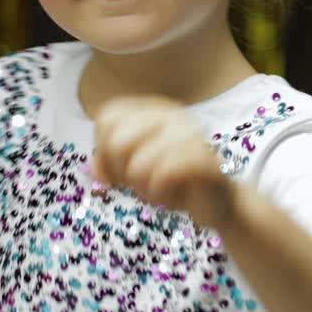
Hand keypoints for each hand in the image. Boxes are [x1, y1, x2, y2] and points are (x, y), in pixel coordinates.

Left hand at [91, 96, 236, 228]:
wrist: (216, 203)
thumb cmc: (172, 181)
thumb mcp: (132, 170)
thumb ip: (108, 161)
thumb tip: (95, 169)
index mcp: (153, 108)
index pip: (107, 117)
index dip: (103, 149)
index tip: (120, 169)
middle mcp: (171, 114)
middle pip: (117, 140)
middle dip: (122, 171)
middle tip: (143, 180)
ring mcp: (189, 134)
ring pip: (138, 164)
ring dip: (144, 188)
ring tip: (161, 188)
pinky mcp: (202, 159)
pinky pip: (162, 175)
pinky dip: (161, 194)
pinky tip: (173, 195)